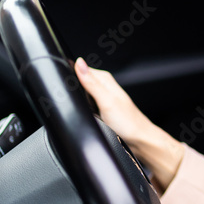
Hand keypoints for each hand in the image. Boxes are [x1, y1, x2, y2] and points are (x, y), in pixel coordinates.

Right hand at [75, 57, 183, 188]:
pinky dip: (83, 110)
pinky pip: (86, 106)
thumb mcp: (106, 101)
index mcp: (105, 80)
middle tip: (72, 100)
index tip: (64, 83)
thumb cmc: (127, 122)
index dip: (71, 74)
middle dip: (73, 89)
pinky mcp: (102, 111)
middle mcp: (104, 87)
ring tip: (81, 109)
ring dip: (78, 100)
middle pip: (81, 82)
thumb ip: (92, 83)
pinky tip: (84, 115)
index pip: (82, 69)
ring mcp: (103, 100)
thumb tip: (79, 63)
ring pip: (83, 95)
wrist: (139, 141)